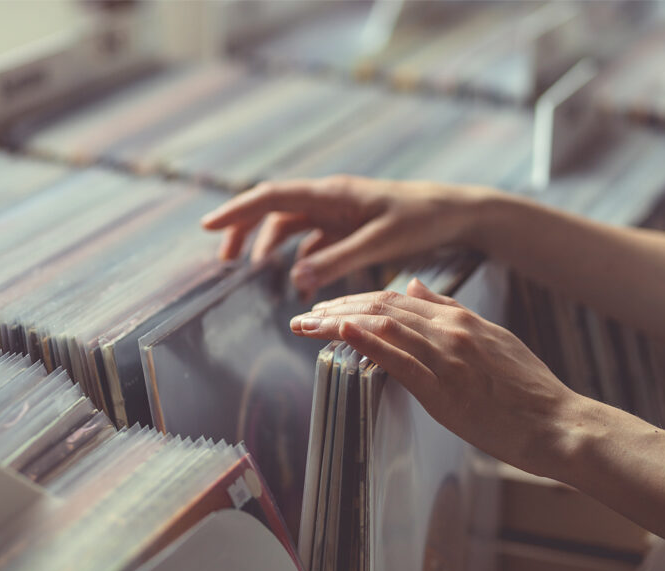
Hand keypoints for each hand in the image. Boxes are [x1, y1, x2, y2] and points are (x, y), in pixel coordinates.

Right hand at [201, 176, 491, 297]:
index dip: (237, 212)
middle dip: (244, 230)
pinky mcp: (348, 227)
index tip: (208, 227)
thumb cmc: (423, 219)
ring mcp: (337, 212)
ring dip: (270, 246)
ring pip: (290, 226)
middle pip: (273, 210)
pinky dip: (301, 259)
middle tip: (224, 260)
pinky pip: (312, 241)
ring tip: (256, 273)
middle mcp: (328, 198)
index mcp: (332, 193)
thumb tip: (297, 276)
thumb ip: (339, 259)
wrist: (457, 213)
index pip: (272, 198)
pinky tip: (301, 283)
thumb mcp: (382, 242)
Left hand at [289, 278, 581, 477]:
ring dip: (338, 322)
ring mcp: (447, 357)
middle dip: (336, 308)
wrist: (561, 424)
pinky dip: (369, 342)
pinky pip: (401, 360)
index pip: (394, 298)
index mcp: (458, 319)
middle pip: (381, 307)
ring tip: (306, 323)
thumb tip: (412, 284)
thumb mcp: (491, 336)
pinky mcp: (445, 389)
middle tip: (302, 316)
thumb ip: (449, 309)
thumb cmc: (527, 389)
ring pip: (384, 327)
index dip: (355, 299)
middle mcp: (450, 330)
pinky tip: (342, 332)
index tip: (326, 307)